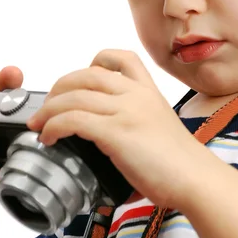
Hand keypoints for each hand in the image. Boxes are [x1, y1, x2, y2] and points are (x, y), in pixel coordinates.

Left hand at [27, 50, 202, 208]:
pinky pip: (74, 120)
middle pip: (87, 74)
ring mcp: (126, 112)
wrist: (197, 179)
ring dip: (49, 109)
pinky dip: (54, 126)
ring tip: (39, 124)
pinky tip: (49, 137)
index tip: (83, 77)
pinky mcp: (117, 133)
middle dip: (60, 86)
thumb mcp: (160, 126)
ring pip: (75, 96)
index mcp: (148, 91)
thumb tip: (109, 139)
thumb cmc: (180, 162)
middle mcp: (136, 95)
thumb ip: (136, 121)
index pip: (121, 57)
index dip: (96, 60)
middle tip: (47, 105)